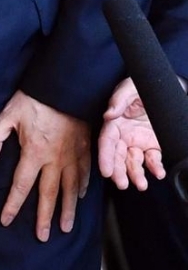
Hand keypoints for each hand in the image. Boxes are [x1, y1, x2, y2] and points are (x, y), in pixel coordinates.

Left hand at [0, 89, 90, 241]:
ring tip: (66, 227)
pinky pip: (84, 173)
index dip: (13, 205)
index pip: (21, 186)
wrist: (64, 85)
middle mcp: (54, 160)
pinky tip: (80, 196)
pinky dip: (82, 187)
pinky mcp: (84, 147)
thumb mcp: (8, 113)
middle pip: (48, 194)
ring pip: (69, 189)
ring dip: (67, 209)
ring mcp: (72, 155)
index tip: (6, 220)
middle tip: (42, 236)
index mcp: (34, 153)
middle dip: (44, 217)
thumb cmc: (35, 98)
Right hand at [98, 76, 164, 190]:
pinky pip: (153, 160)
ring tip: (141, 184)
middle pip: (118, 156)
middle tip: (121, 183)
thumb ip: (119, 99)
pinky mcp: (153, 146)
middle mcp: (125, 134)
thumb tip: (108, 114)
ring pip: (134, 162)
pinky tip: (158, 173)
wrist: (165, 87)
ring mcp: (139, 141)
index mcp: (115, 121)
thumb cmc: (143, 85)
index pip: (106, 141)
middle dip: (118, 171)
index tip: (106, 171)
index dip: (105, 156)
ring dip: (136, 175)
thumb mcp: (131, 87)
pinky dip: (155, 168)